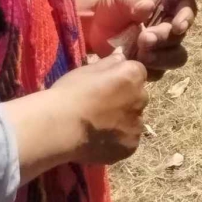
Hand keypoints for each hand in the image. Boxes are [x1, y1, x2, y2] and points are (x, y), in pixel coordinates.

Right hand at [2, 52, 149, 176]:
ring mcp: (137, 125)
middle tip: (101, 108)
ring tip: (98, 127)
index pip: (137, 72)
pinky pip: (127, 141)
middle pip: (138, 97)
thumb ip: (109, 63)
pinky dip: (117, 141)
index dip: (122, 79)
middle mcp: (141, 99)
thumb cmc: (70, 93)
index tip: (106, 86)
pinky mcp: (130, 146)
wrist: (61, 127)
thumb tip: (122, 56)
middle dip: (125, 100)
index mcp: (132, 76)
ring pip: (134, 120)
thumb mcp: (86, 71)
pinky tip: (98, 141)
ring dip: (122, 122)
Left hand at [76, 0, 196, 77]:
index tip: (177, 27)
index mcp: (169, 3)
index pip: (187, 8)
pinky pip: (159, 72)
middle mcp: (170, 25)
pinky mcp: (153, 64)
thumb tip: (148, 7)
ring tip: (140, 55)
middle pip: (180, 36)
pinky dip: (149, 69)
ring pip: (176, 58)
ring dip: (161, 58)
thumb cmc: (112, 4)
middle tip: (144, 39)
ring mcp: (163, 47)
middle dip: (164, 39)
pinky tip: (133, 63)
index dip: (186, 18)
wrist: (94, 24)